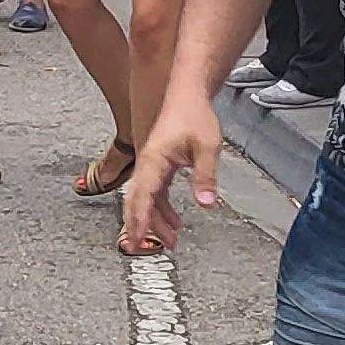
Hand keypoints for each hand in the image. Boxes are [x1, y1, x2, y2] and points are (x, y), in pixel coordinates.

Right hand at [120, 97, 223, 254]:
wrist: (188, 94)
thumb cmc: (194, 115)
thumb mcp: (207, 146)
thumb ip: (205, 176)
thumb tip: (205, 204)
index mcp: (153, 160)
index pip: (142, 196)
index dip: (139, 220)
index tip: (137, 240)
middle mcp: (148, 164)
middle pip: (137, 201)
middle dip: (139, 226)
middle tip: (142, 249)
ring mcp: (152, 165)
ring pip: (147, 199)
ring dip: (155, 221)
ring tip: (170, 241)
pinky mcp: (159, 165)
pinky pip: (155, 193)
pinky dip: (161, 209)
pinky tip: (174, 222)